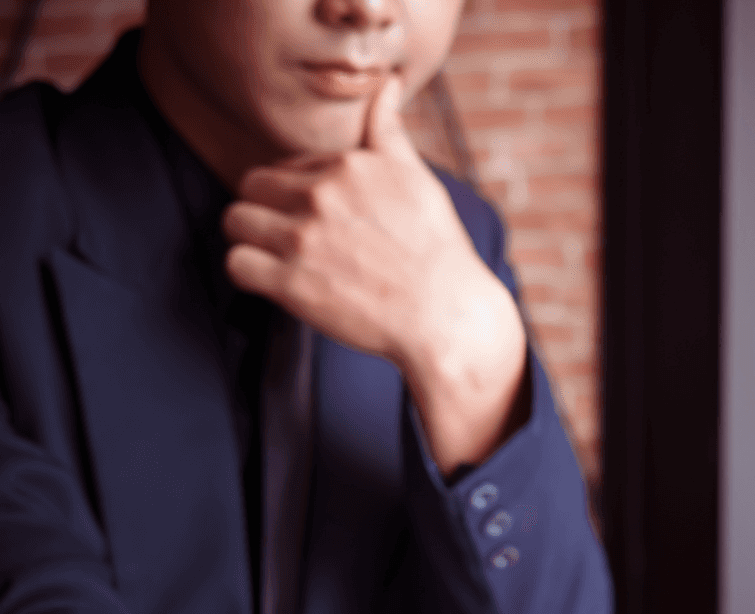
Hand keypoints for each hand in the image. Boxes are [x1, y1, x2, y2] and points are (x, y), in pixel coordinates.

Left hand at [222, 76, 526, 471]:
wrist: (447, 316)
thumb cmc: (436, 250)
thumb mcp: (417, 179)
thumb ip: (389, 131)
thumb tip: (388, 85)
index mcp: (348, 166)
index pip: (289, 164)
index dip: (298, 192)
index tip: (321, 218)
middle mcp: (322, 195)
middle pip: (252, 186)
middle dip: (266, 209)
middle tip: (290, 237)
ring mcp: (303, 240)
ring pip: (235, 221)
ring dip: (250, 238)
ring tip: (277, 257)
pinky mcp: (291, 283)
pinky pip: (237, 265)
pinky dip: (250, 273)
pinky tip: (275, 281)